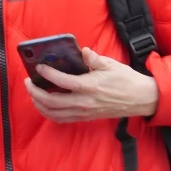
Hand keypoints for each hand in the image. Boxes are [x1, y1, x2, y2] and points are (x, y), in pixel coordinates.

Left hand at [28, 46, 159, 122]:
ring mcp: (84, 112)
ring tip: (33, 93)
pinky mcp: (85, 118)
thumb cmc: (126, 80)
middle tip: (29, 81)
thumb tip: (83, 51)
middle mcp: (84, 102)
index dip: (47, 73)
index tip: (39, 66)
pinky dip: (49, 113)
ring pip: (53, 113)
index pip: (62, 81)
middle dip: (35, 91)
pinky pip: (62, 119)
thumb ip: (94, 59)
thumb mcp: (111, 65)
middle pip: (51, 101)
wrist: (141, 99)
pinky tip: (44, 104)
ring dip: (38, 104)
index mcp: (90, 87)